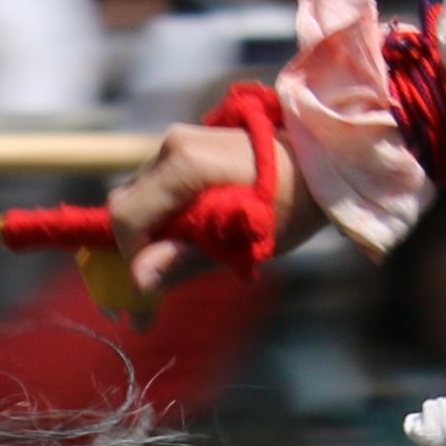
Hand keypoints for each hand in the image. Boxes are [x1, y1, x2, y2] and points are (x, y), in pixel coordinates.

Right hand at [100, 114, 308, 303]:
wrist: (320, 165)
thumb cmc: (291, 204)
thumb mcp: (243, 243)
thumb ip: (185, 260)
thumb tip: (139, 283)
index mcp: (184, 164)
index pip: (126, 217)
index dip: (129, 259)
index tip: (148, 297)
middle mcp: (171, 147)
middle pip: (125, 207)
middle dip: (131, 253)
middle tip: (149, 299)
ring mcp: (177, 146)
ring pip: (138, 202)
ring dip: (150, 240)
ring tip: (182, 267)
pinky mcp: (184, 152)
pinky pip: (156, 194)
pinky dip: (164, 223)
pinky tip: (190, 243)